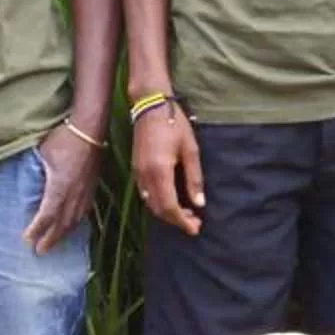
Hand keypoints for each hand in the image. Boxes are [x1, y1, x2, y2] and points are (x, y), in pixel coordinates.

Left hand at [28, 122, 102, 252]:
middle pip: (63, 222)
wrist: (90, 126)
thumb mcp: (41, 152)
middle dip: (50, 238)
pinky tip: (73, 224)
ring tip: (54, 243)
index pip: (47, 215)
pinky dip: (76, 221)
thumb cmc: (64, 135)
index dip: (37, 229)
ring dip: (64, 233)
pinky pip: (85, 209)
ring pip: (75, 218)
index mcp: (60, 185)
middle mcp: (75, 192)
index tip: (27, 239)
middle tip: (39, 251)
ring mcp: (86, 189)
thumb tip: (17, 177)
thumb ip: (32, 168)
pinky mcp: (93, 184)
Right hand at [131, 105, 204, 234]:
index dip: (182, 221)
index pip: (169, 207)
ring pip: (150, 203)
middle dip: (176, 220)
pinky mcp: (135, 169)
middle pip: (158, 209)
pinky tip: (172, 199)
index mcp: (160, 171)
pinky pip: (145, 194)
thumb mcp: (191, 150)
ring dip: (167, 212)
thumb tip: (199, 204)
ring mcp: (137, 173)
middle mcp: (145, 176)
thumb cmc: (174, 125)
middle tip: (194, 223)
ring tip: (186, 213)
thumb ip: (194, 179)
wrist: (150, 106)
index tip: (195, 228)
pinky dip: (158, 202)